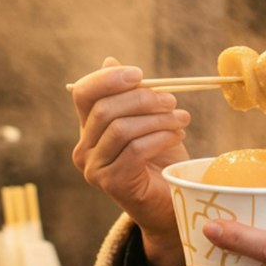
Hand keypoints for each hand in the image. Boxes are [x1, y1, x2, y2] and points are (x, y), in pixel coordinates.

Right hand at [69, 57, 190, 265]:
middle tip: (173, 100)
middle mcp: (84, 149)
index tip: (140, 74)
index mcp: (88, 129)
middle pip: (105, 109)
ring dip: (157, 119)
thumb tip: (110, 61)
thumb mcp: (147, 121)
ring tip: (182, 119)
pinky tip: (177, 136)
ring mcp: (94, 169)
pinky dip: (160, 138)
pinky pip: (135, 151)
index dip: (108, 79)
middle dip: (143, 99)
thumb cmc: (160, 160)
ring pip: (121, 129)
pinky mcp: (111, 184)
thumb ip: (130, 95)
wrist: (171, 204)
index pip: (84, 93)